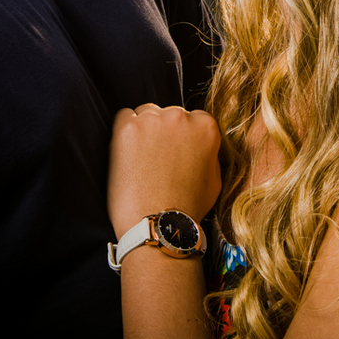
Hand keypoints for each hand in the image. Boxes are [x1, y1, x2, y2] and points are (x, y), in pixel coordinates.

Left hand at [108, 104, 221, 237]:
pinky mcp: (128, 128)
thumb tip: (202, 146)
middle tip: (156, 158)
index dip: (182, 136)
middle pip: (168, 113)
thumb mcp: (215, 179)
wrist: (159, 224)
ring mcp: (153, 121)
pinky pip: (123, 116)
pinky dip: (124, 131)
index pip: (193, 118)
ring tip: (141, 159)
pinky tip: (127, 153)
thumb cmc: (187, 207)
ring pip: (146, 113)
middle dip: (163, 131)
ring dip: (144, 129)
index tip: (175, 151)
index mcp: (207, 127)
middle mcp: (181, 117)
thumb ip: (210, 153)